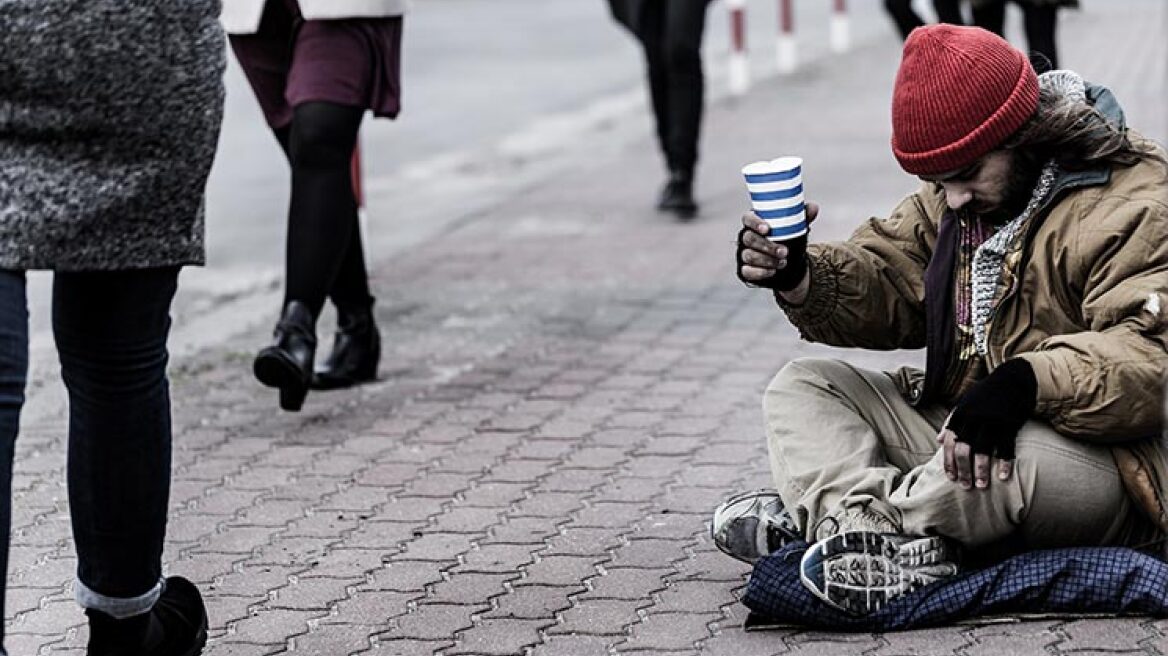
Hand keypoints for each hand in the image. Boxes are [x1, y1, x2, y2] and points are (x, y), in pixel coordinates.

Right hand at [735, 202, 817, 291]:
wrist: (790, 263)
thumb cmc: (789, 239)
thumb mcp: (796, 227)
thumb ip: (803, 217)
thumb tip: (814, 208)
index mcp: (755, 222)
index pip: (747, 218)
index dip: (755, 223)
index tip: (767, 229)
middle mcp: (746, 237)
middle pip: (749, 238)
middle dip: (767, 246)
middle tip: (784, 251)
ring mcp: (744, 253)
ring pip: (749, 255)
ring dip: (767, 260)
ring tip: (784, 263)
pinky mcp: (745, 269)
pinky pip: (747, 271)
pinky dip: (761, 272)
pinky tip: (773, 271)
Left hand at [938, 358, 1036, 488]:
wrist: (1013, 378)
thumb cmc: (987, 394)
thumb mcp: (965, 403)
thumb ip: (951, 420)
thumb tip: (939, 439)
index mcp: (960, 414)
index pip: (949, 442)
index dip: (948, 462)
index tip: (950, 478)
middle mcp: (973, 418)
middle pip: (963, 449)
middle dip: (962, 470)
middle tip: (965, 486)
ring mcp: (992, 421)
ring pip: (983, 451)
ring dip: (981, 471)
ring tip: (981, 486)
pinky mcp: (1010, 423)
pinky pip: (1006, 447)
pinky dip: (1005, 463)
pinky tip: (1003, 477)